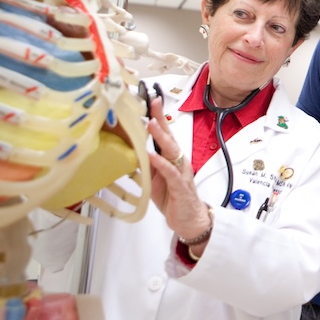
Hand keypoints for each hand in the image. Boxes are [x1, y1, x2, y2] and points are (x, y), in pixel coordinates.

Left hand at [146, 96, 210, 243]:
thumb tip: (131, 151)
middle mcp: (178, 161)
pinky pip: (170, 172)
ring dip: (160, 137)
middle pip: (170, 136)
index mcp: (172, 158)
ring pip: (171, 151)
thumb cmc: (173, 198)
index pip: (165, 134)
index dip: (158, 117)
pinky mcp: (180, 186)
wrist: (189, 219)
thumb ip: (146, 164)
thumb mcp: (155, 178)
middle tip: (153, 103)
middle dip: (161, 119)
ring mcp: (180, 172)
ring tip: (150, 125)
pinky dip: (161, 163)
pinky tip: (152, 156)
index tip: (151, 100)